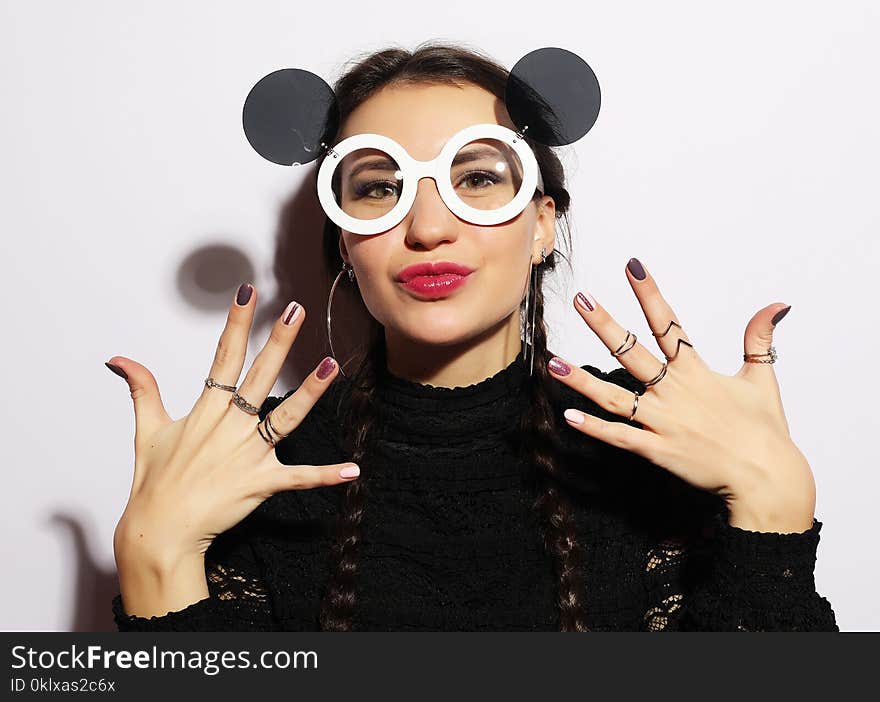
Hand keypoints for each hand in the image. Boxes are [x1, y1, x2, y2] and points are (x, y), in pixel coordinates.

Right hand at [108, 284, 359, 568]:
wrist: (160, 529)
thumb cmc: (154, 481)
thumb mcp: (147, 430)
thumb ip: (142, 389)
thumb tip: (120, 359)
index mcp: (207, 411)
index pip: (224, 356)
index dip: (237, 322)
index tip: (247, 292)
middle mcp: (231, 427)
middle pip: (259, 376)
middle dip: (279, 342)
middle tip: (296, 312)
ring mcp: (248, 454)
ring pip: (286, 418)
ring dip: (310, 392)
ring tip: (332, 366)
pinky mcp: (260, 482)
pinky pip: (298, 478)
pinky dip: (325, 476)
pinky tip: (352, 471)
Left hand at [547, 258, 815, 533]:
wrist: (767, 477)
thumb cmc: (764, 429)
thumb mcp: (762, 378)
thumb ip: (758, 339)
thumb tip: (777, 306)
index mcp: (696, 371)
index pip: (668, 323)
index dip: (649, 293)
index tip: (632, 267)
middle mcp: (674, 391)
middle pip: (631, 351)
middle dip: (604, 324)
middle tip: (580, 300)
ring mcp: (662, 421)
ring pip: (613, 397)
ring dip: (582, 380)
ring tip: (553, 364)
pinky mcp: (657, 450)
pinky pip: (619, 437)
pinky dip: (594, 428)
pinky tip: (569, 416)